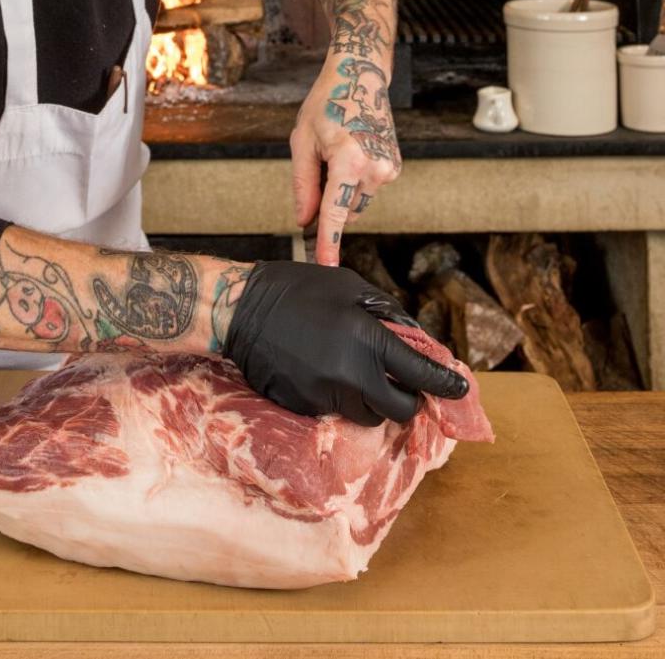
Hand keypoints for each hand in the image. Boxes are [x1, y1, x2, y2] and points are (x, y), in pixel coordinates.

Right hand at [223, 261, 467, 422]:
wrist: (241, 310)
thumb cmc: (298, 289)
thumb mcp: (348, 286)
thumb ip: (386, 313)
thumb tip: (414, 339)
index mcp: (367, 340)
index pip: (421, 374)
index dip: (446, 384)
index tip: (460, 388)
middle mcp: (351, 375)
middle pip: (399, 409)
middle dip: (409, 399)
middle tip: (406, 385)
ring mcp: (326, 396)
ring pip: (369, 415)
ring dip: (376, 402)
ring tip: (363, 376)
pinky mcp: (305, 409)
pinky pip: (337, 412)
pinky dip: (342, 399)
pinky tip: (327, 373)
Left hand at [291, 53, 401, 264]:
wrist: (360, 77)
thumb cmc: (327, 104)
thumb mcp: (303, 142)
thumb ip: (304, 186)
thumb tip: (304, 221)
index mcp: (349, 161)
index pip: (336, 212)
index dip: (328, 241)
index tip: (326, 265)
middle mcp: (375, 169)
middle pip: (345, 210)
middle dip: (329, 200)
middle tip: (319, 165)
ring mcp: (389, 169)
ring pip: (357, 202)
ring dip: (342, 190)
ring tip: (336, 153)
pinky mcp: (394, 168)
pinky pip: (368, 190)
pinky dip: (355, 182)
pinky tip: (351, 153)